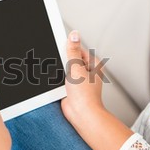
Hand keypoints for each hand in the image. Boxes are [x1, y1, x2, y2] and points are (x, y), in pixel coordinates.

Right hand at [60, 31, 132, 149]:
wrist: (81, 114)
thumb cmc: (85, 96)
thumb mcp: (77, 68)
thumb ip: (73, 51)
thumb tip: (74, 35)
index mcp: (93, 64)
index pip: (78, 49)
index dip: (68, 48)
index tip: (60, 47)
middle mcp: (87, 71)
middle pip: (70, 59)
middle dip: (62, 61)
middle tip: (60, 65)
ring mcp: (78, 80)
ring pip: (64, 69)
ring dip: (59, 72)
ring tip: (61, 77)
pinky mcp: (70, 88)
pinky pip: (61, 79)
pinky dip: (57, 80)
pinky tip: (56, 83)